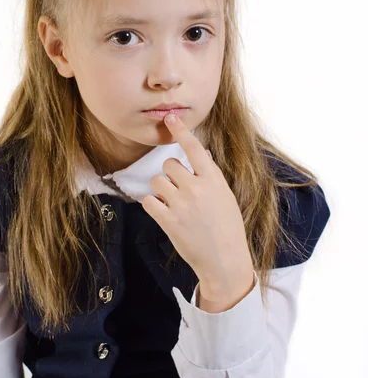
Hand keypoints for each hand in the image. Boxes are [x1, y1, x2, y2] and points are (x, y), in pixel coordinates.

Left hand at [141, 113, 253, 292]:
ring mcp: (181, 205)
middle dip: (170, 174)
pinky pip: (149, 201)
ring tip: (171, 202)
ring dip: (160, 189)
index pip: (194, 148)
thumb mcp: (225, 197)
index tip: (170, 118)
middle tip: (178, 188)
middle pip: (169, 164)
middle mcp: (197, 188)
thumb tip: (201, 154)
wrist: (225, 260)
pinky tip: (163, 212)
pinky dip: (153, 205)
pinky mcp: (168, 221)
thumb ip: (211, 176)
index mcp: (213, 180)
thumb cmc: (228, 227)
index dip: (181, 131)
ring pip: (156, 181)